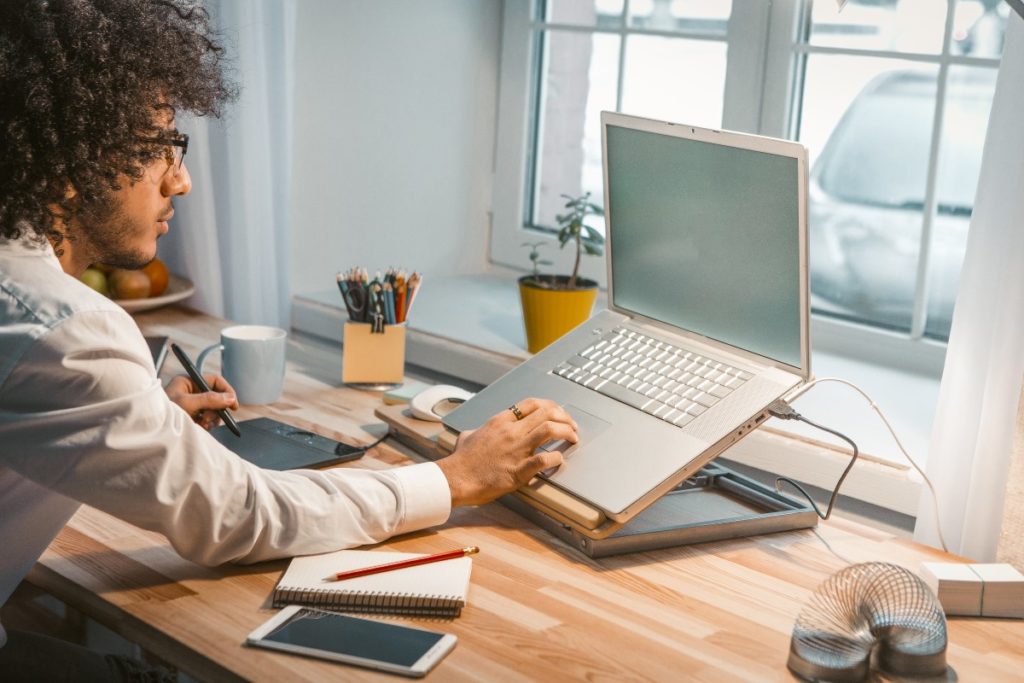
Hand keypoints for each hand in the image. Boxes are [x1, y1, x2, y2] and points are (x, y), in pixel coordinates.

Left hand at [164, 374, 238, 429]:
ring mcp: (191, 405)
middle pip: (216, 396)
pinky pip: (207, 419)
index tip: (234, 404)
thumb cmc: (164, 413)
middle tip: (211, 418)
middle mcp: (190, 392)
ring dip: (211, 418)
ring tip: (201, 424)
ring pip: (213, 409)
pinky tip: (199, 427)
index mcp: (188, 382)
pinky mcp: (191, 417)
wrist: (149, 431)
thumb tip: (230, 398)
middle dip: (216, 409)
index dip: (226, 390)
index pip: (214, 381)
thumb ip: (210, 399)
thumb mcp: (188, 403)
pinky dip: (206, 424)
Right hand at [435, 398, 578, 506]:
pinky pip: (543, 459)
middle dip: (564, 417)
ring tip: (573, 438)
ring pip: (549, 429)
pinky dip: (556, 458)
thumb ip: (477, 430)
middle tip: (571, 425)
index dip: (549, 405)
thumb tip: (475, 432)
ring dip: (566, 432)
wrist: (455, 479)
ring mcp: (515, 449)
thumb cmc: (461, 461)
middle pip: (545, 412)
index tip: (558, 412)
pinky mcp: (518, 470)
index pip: (530, 403)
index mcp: (500, 421)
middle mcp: (510, 432)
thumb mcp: (467, 436)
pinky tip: (559, 459)